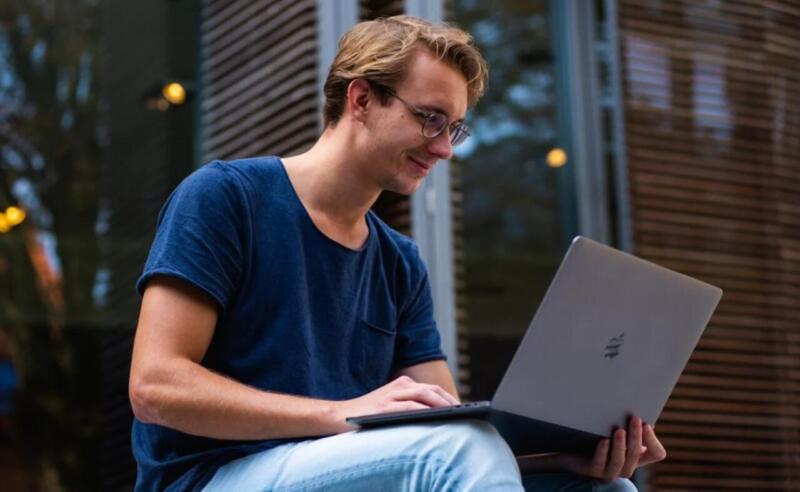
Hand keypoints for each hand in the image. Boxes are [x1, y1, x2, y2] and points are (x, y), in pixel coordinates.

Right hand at [331, 375, 459, 432]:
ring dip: (440, 402)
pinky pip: (408, 406)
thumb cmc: (368, 413)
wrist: (339, 415)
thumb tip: (436, 413)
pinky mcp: (384, 407)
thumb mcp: (391, 403)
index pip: (431, 388)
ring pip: (422, 395)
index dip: (447, 396)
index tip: (461, 406)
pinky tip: (432, 415)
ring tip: (453, 412)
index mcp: (402, 383)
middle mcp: (398, 386)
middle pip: (430, 389)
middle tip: (462, 410)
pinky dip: (423, 409)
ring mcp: (391, 396)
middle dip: (448, 399)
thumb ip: (409, 403)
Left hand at [555, 417, 665, 480]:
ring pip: (620, 461)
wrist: (571, 452)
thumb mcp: (616, 430)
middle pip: (636, 454)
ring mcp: (610, 471)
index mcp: (637, 456)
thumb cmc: (597, 437)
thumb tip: (640, 408)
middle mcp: (627, 466)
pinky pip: (600, 463)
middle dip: (636, 436)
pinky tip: (603, 440)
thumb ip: (628, 423)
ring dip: (621, 445)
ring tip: (619, 430)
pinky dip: (603, 451)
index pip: (656, 453)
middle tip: (635, 418)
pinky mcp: (593, 471)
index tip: (647, 423)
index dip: (653, 440)